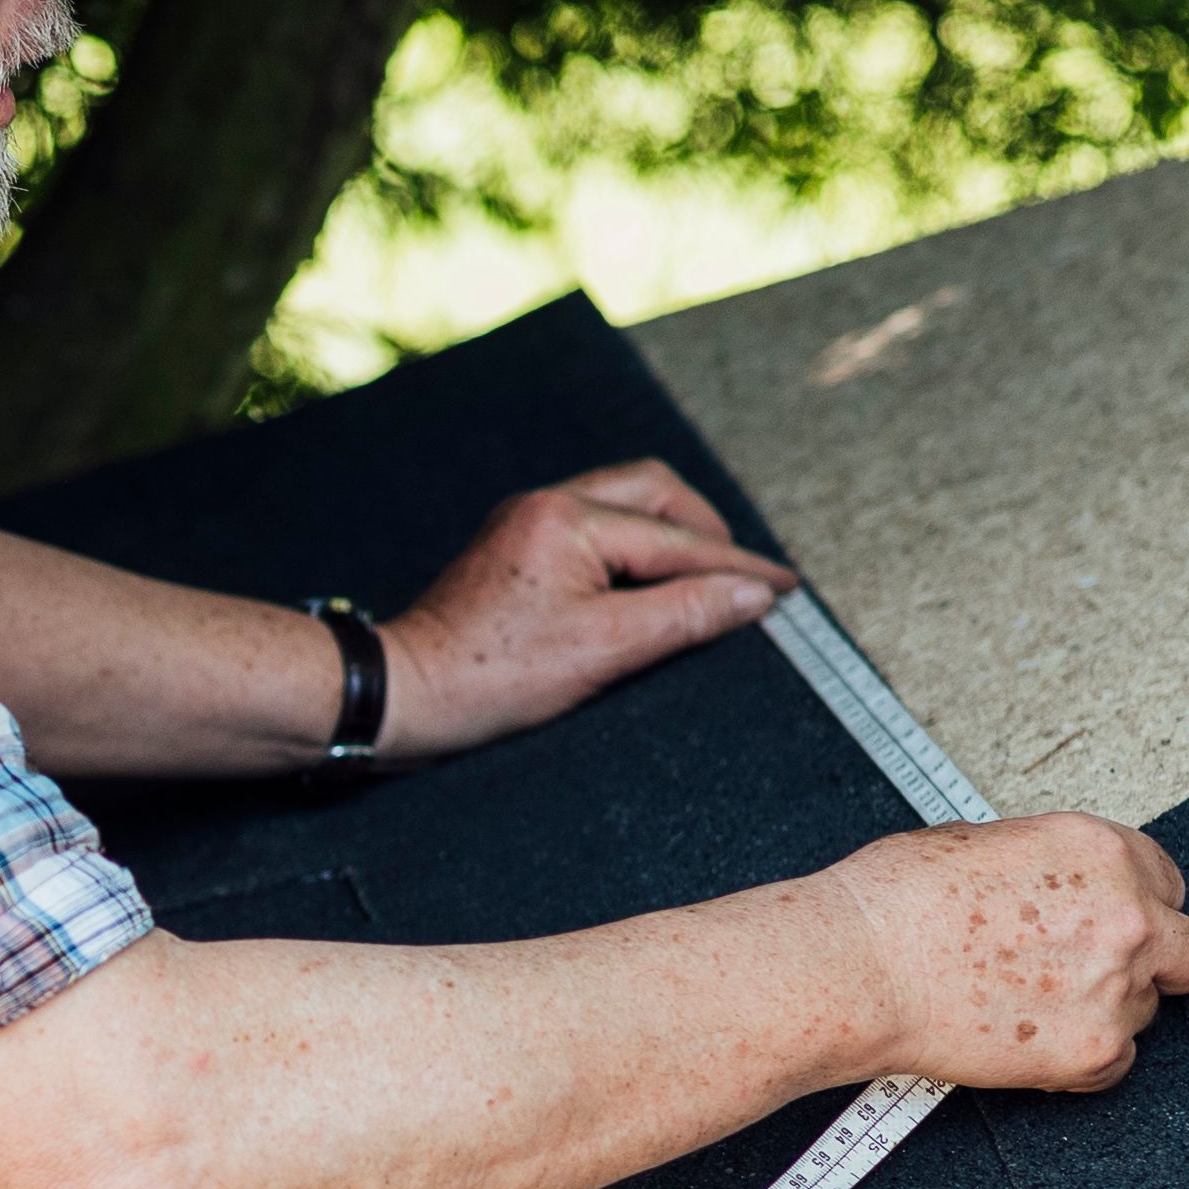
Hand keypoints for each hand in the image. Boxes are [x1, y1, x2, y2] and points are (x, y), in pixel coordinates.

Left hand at [377, 462, 798, 755]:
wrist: (402, 695)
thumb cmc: (490, 678)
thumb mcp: (603, 651)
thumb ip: (684, 615)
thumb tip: (752, 595)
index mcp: (568, 519)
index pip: (678, 538)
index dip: (738, 567)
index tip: (787, 589)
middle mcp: (546, 505)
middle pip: (654, 492)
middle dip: (707, 530)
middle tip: (746, 578)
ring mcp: (527, 524)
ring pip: (625, 506)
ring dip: (672, 537)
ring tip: (709, 580)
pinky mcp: (516, 551)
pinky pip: (595, 531)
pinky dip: (636, 551)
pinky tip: (653, 586)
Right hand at [817, 817, 1188, 1093]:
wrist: (858, 967)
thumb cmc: (895, 902)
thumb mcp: (987, 843)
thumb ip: (1050, 867)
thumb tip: (1062, 891)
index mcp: (1101, 851)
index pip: (1167, 883)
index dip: (1138, 908)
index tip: (1116, 927)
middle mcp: (1127, 915)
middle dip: (1157, 965)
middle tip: (1109, 978)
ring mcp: (1117, 987)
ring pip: (1146, 1012)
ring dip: (1104, 1013)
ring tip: (1031, 1008)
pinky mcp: (1095, 1051)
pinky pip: (1117, 1065)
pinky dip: (1081, 1062)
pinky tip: (1029, 1041)